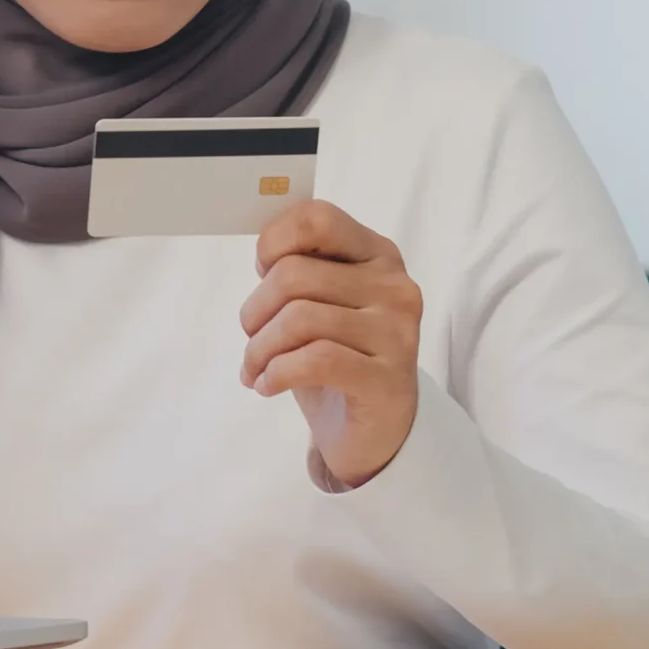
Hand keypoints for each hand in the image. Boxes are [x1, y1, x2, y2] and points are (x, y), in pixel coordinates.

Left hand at [237, 200, 421, 487]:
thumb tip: (264, 254)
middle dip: (255, 310)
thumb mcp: (319, 304)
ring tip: (255, 368)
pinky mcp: (386, 380)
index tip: (262, 272)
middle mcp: (394, 288)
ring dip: (260, 348)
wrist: (374, 430)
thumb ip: (300, 269)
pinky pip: (315, 360)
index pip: (318, 218)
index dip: (274, 241)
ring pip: (299, 319)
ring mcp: (396, 334)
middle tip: (252, 337)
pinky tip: (268, 385)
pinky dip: (278, 373)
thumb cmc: (337, 356)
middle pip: (293, 275)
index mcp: (378, 255)